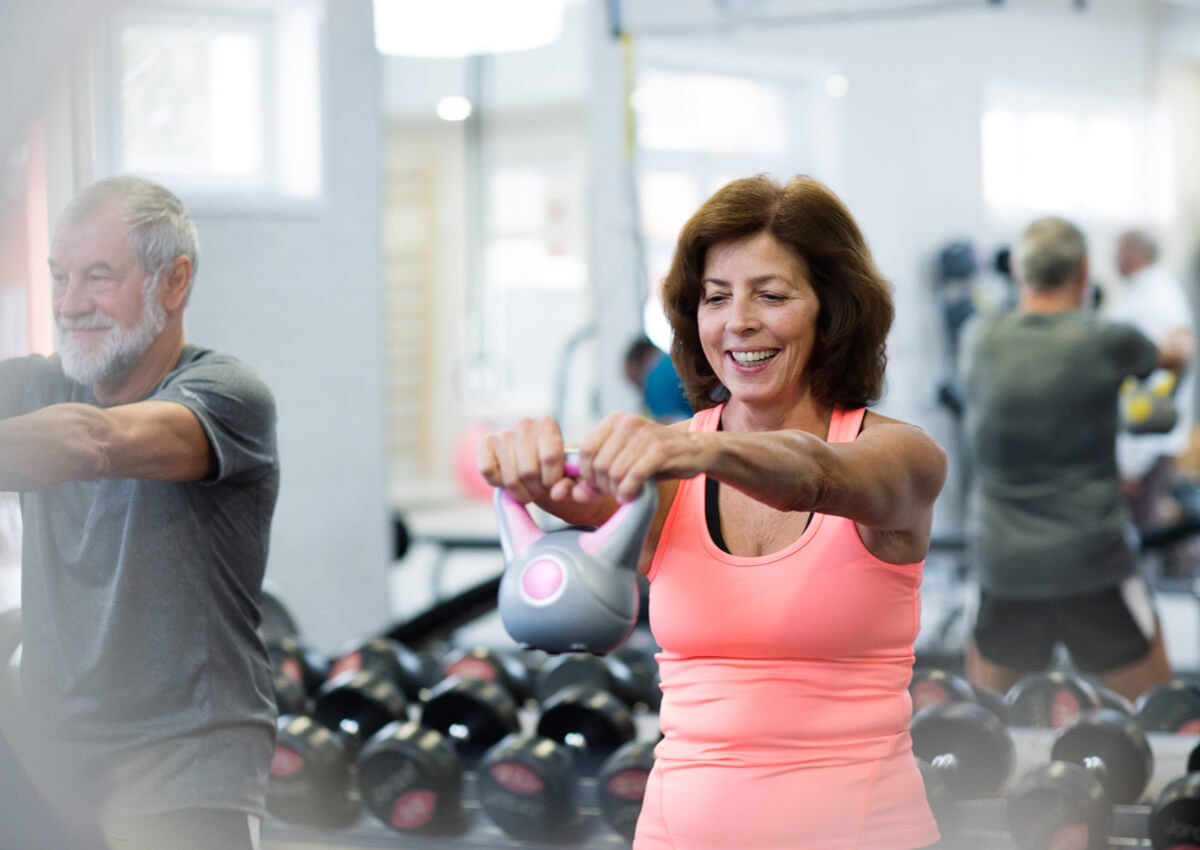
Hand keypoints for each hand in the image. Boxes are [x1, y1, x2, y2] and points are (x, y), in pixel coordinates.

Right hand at [476, 416, 572, 503]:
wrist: (532, 467)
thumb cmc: (552, 470)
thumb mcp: (569, 476)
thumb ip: (570, 485)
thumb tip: (556, 493)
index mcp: (547, 425)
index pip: (550, 458)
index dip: (551, 480)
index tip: (552, 484)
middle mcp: (524, 424)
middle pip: (528, 472)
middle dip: (535, 488)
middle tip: (538, 489)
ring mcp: (503, 433)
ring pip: (510, 478)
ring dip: (519, 492)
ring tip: (526, 489)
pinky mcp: (485, 443)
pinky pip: (487, 471)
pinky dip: (498, 483)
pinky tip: (506, 478)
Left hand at [576, 412, 710, 502]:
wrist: (694, 450)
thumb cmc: (653, 458)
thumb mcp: (624, 460)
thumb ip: (598, 476)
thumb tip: (574, 494)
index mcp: (615, 420)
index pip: (585, 449)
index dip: (586, 473)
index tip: (597, 485)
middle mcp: (628, 423)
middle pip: (599, 464)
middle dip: (603, 486)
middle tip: (614, 492)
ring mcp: (645, 435)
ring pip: (615, 472)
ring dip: (616, 491)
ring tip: (624, 495)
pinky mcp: (661, 450)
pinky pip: (633, 476)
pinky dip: (629, 491)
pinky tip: (632, 496)